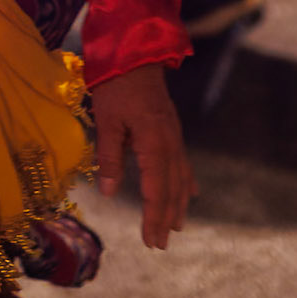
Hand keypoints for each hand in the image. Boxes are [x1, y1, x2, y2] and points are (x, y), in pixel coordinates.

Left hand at [89, 63, 194, 248]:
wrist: (136, 53)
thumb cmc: (116, 85)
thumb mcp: (107, 120)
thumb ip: (109, 156)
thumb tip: (108, 192)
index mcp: (154, 143)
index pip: (155, 190)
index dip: (153, 217)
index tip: (150, 241)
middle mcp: (170, 143)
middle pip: (171, 189)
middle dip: (166, 217)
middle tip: (160, 244)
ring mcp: (174, 136)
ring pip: (180, 178)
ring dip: (178, 204)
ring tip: (176, 227)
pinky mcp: (172, 129)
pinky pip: (183, 162)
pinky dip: (186, 182)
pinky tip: (190, 194)